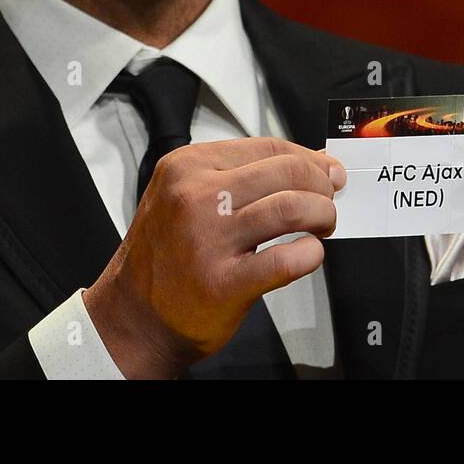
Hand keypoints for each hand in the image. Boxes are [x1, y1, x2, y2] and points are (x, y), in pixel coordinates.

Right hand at [83, 137, 345, 378]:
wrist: (135, 316)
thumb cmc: (167, 255)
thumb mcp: (188, 197)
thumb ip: (245, 176)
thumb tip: (313, 162)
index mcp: (187, 167)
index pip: (267, 147)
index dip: (309, 158)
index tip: (328, 172)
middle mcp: (194, 197)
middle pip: (285, 172)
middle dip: (321, 186)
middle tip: (328, 202)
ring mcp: (207, 239)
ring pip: (290, 208)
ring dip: (322, 215)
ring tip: (322, 226)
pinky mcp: (223, 282)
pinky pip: (285, 259)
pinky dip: (310, 254)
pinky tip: (309, 254)